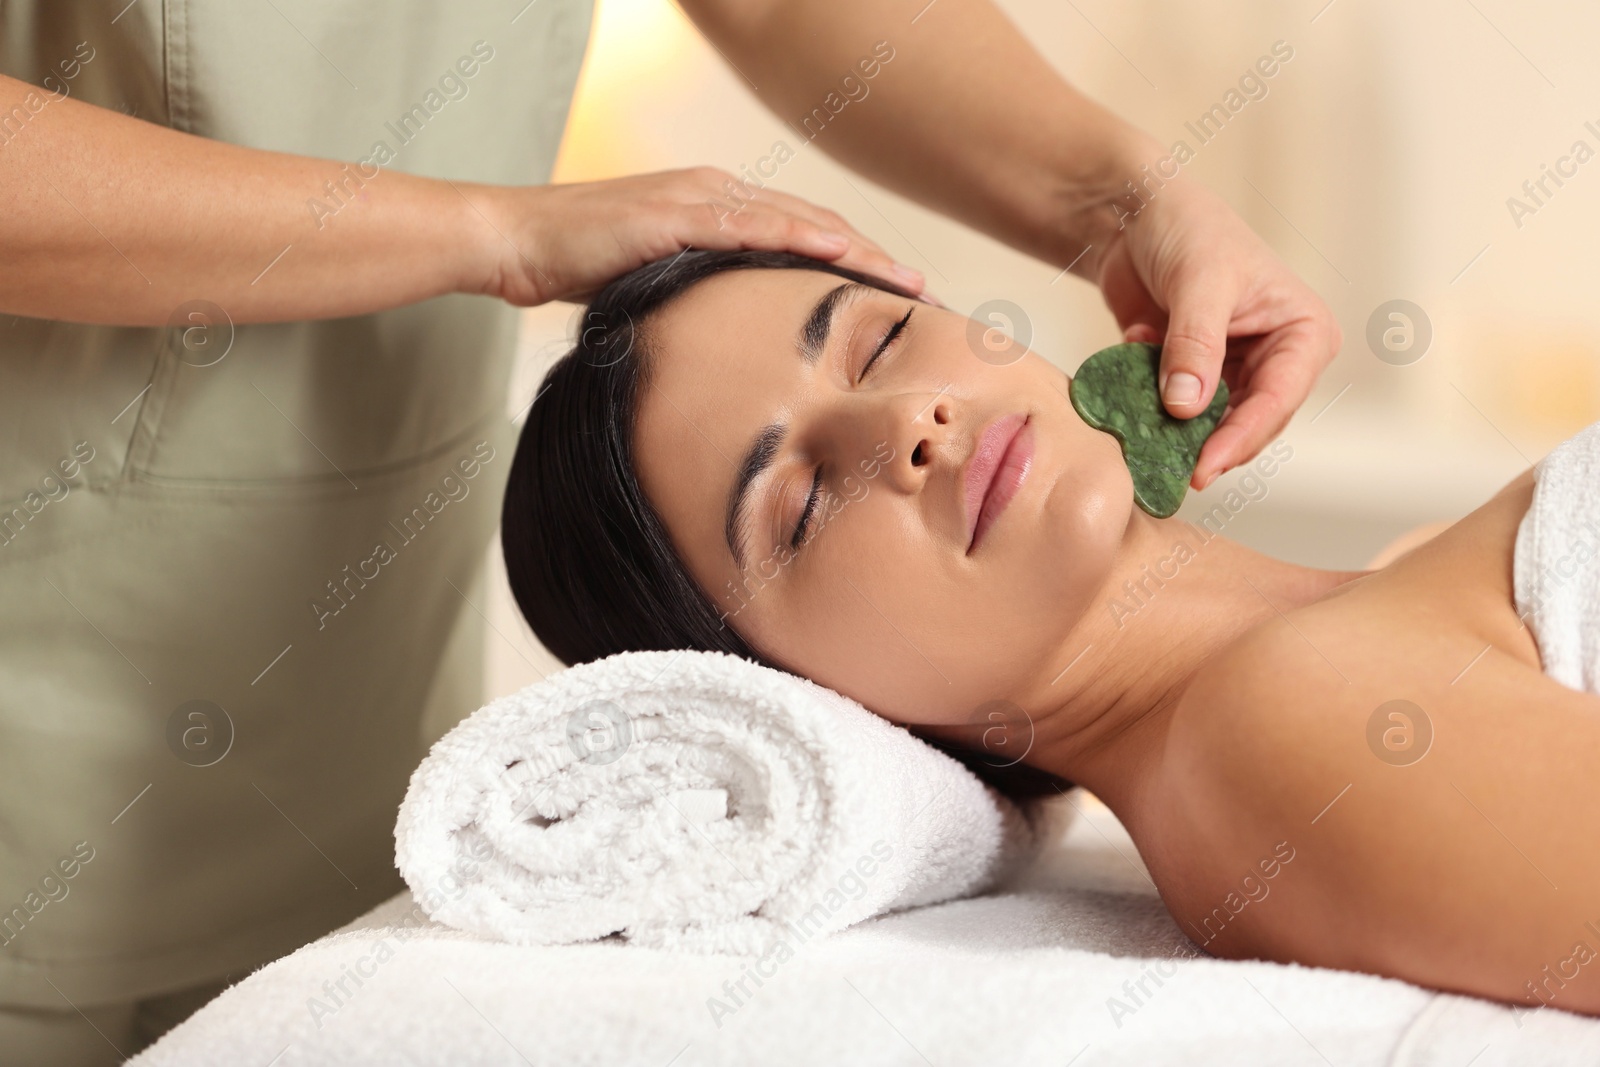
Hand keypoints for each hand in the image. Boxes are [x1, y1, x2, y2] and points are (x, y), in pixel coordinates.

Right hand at [471, 167, 930, 306]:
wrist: (519, 240)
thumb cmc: (581, 268)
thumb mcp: (659, 291)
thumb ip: (703, 305)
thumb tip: (737, 353)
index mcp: (722, 212)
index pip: (806, 240)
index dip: (857, 269)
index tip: (899, 302)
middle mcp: (721, 195)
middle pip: (818, 229)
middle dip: (875, 262)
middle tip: (926, 297)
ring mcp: (701, 199)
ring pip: (798, 224)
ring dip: (856, 253)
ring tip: (902, 283)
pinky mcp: (676, 214)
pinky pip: (747, 225)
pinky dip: (796, 239)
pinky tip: (836, 256)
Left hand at [1091, 174, 1341, 489]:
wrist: (1133, 214)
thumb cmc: (1186, 228)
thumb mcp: (1199, 281)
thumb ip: (1195, 345)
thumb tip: (1187, 408)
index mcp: (1304, 333)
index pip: (1279, 400)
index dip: (1241, 438)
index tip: (1203, 468)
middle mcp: (1277, 359)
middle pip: (1248, 424)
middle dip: (1206, 444)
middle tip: (1166, 468)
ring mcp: (1234, 372)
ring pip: (1209, 426)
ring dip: (1174, 426)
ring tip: (1142, 415)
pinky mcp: (1192, 378)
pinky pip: (1173, 411)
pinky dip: (1149, 398)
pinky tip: (1134, 347)